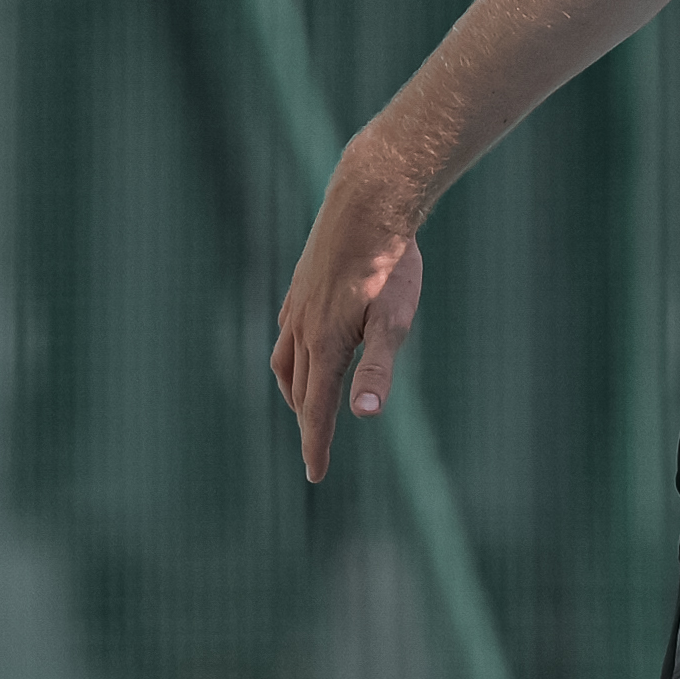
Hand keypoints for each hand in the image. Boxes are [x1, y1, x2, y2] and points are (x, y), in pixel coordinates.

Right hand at [268, 191, 426, 481]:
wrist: (366, 203)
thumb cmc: (389, 264)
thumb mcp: (394, 321)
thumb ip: (378, 369)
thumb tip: (365, 415)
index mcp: (325, 345)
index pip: (317, 409)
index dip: (316, 445)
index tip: (315, 476)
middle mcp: (302, 330)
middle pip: (300, 392)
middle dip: (307, 425)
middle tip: (314, 454)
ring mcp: (296, 308)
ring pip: (285, 365)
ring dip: (295, 394)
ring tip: (305, 410)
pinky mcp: (298, 290)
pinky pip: (285, 336)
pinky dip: (290, 359)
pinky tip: (302, 353)